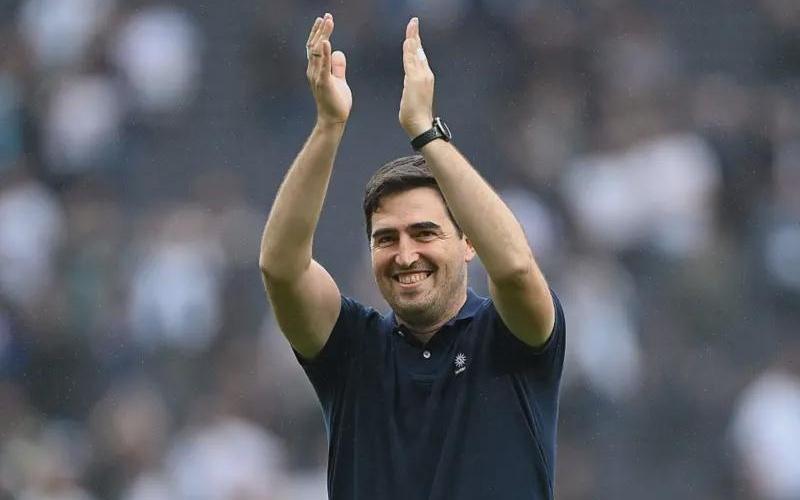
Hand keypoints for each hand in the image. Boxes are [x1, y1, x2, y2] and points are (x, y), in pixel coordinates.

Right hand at [306, 13, 350, 126]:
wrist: (333, 120)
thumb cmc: (336, 102)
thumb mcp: (339, 80)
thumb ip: (338, 67)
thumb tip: (339, 52)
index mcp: (316, 69)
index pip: (315, 47)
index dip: (319, 32)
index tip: (324, 19)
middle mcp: (313, 71)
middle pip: (314, 46)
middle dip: (321, 30)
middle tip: (327, 16)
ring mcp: (317, 77)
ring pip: (317, 52)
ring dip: (322, 36)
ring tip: (328, 22)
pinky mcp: (324, 84)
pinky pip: (323, 66)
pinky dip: (324, 53)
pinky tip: (326, 41)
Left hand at [399, 17, 434, 137]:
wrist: (421, 126)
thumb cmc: (416, 115)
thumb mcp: (412, 96)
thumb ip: (410, 85)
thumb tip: (408, 78)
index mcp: (424, 77)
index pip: (419, 56)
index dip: (416, 42)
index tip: (413, 31)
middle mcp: (425, 74)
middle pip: (418, 50)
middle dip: (415, 34)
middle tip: (413, 21)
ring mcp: (421, 76)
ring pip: (415, 53)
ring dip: (413, 38)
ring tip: (412, 24)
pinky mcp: (415, 80)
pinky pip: (410, 61)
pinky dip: (410, 50)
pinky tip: (408, 40)